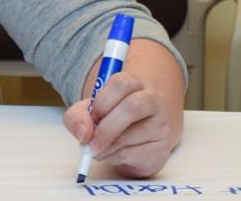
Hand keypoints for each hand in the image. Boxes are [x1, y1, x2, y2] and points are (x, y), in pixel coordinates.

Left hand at [62, 71, 182, 177]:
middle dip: (106, 129)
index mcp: (134, 83)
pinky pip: (136, 154)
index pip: (121, 83)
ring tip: (100, 149)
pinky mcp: (162, 145)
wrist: (138, 138)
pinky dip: (117, 158)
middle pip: (132, 107)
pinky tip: (114, 154)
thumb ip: (78, 117)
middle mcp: (152, 99)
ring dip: (108, 147)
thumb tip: (84, 132)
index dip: (102, 102)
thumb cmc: (111, 119)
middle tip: (91, 143)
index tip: (92, 117)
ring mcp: (161, 122)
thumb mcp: (90, 112)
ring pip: (132, 135)